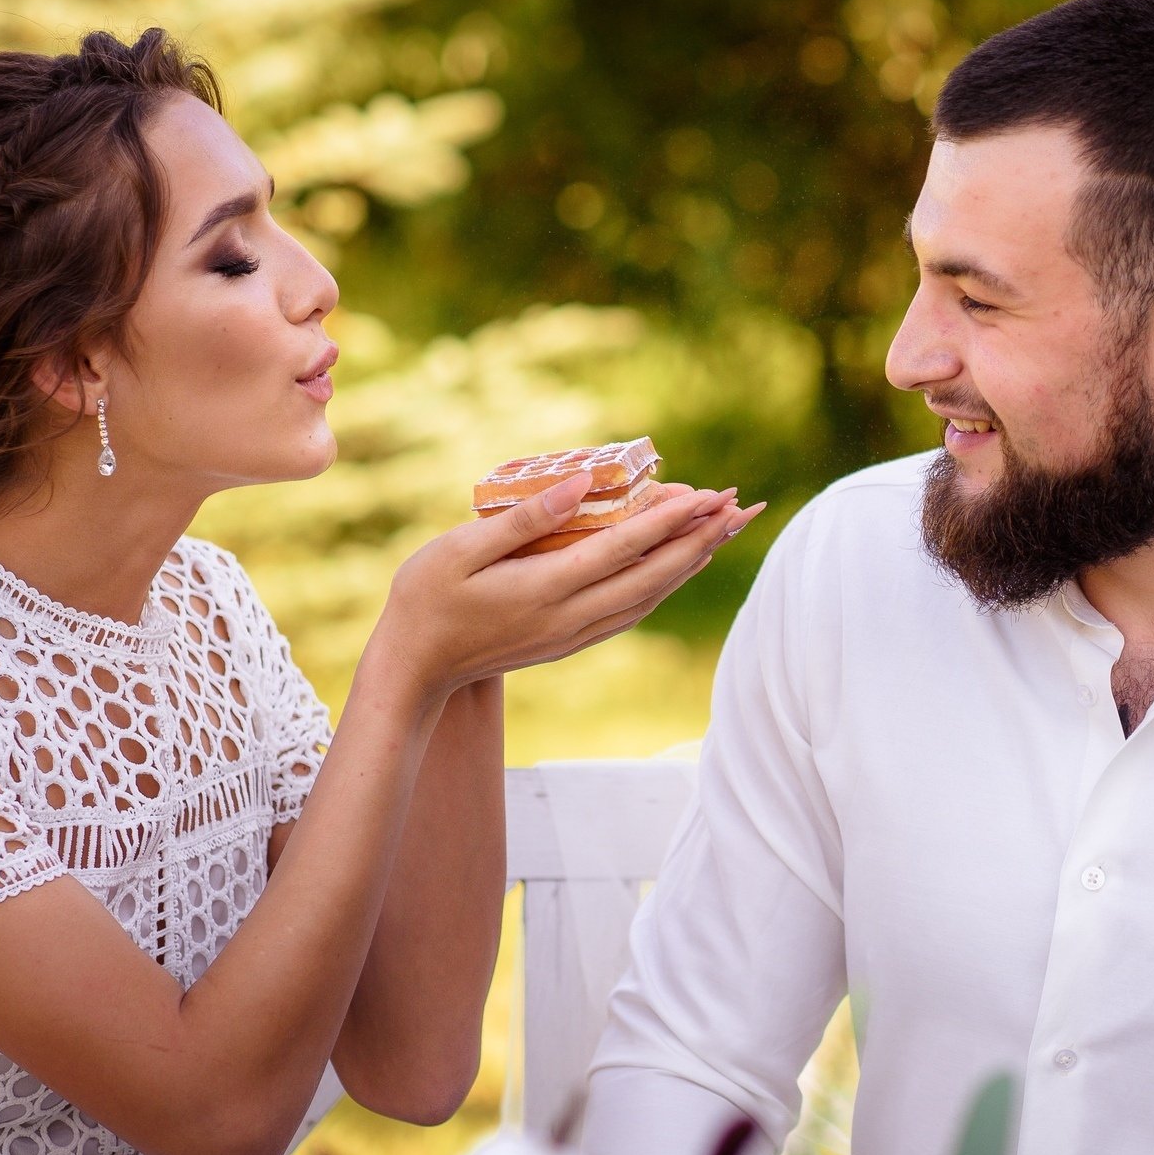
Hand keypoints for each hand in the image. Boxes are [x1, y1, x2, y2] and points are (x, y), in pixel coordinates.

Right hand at [365, 473, 761, 700]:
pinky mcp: (571, 642)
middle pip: (652, 576)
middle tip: (739, 507)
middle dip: (699, 540)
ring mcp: (574, 635)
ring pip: (650, 598)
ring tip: (723, 531)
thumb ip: (524, 520)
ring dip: (690, 563)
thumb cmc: (425, 598)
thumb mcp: (459, 549)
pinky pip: (632, 611)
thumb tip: (579, 485)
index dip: (669, 520)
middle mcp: (570, 617)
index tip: (706, 494)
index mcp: (545, 589)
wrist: (415, 669)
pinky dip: (664, 586)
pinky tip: (678, 568)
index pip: (623, 549)